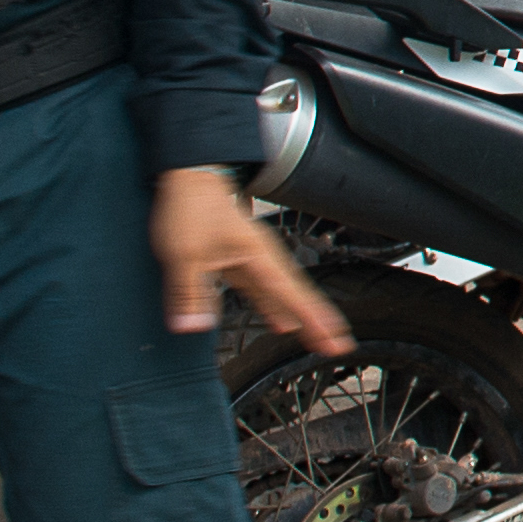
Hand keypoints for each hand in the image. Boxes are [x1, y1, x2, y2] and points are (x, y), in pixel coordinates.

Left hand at [155, 168, 348, 353]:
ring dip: (301, 316)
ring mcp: (253, 259)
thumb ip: (190, 293)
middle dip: (318, 321)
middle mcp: (263, 258)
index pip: (292, 294)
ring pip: (284, 293)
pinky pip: (265, 289)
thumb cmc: (191, 207)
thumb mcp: (184, 254)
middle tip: (338, 345)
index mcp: (258, 256)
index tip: (333, 339)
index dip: (314, 319)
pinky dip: (278, 307)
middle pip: (297, 295)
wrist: (190, 177)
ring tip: (319, 338)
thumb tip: (194, 328)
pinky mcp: (241, 260)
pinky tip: (281, 321)